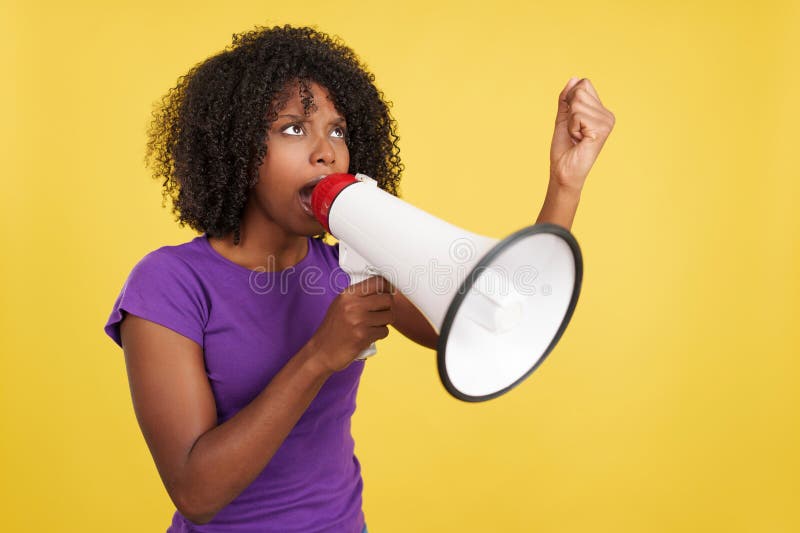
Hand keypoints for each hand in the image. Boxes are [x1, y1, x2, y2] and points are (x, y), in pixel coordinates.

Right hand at [309, 275, 395, 372]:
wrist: (321, 351)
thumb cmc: (333, 329)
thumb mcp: (341, 305)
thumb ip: (359, 296)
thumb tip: (384, 289)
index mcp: (347, 294)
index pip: (377, 282)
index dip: (388, 287)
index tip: (390, 292)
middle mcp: (353, 305)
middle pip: (387, 299)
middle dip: (388, 307)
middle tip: (381, 313)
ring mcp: (358, 320)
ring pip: (389, 316)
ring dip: (384, 322)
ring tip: (372, 326)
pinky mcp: (363, 336)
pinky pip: (384, 331)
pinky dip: (379, 334)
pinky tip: (368, 336)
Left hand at [549, 77, 614, 192]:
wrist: (563, 171)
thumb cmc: (564, 149)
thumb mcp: (563, 118)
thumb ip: (567, 99)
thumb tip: (575, 78)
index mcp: (601, 111)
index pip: (584, 84)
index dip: (570, 100)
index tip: (572, 122)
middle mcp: (608, 115)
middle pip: (580, 91)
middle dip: (569, 111)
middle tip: (573, 131)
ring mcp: (607, 122)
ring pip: (578, 103)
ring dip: (570, 122)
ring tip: (576, 137)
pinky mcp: (602, 129)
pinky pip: (577, 115)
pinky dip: (572, 128)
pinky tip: (578, 140)